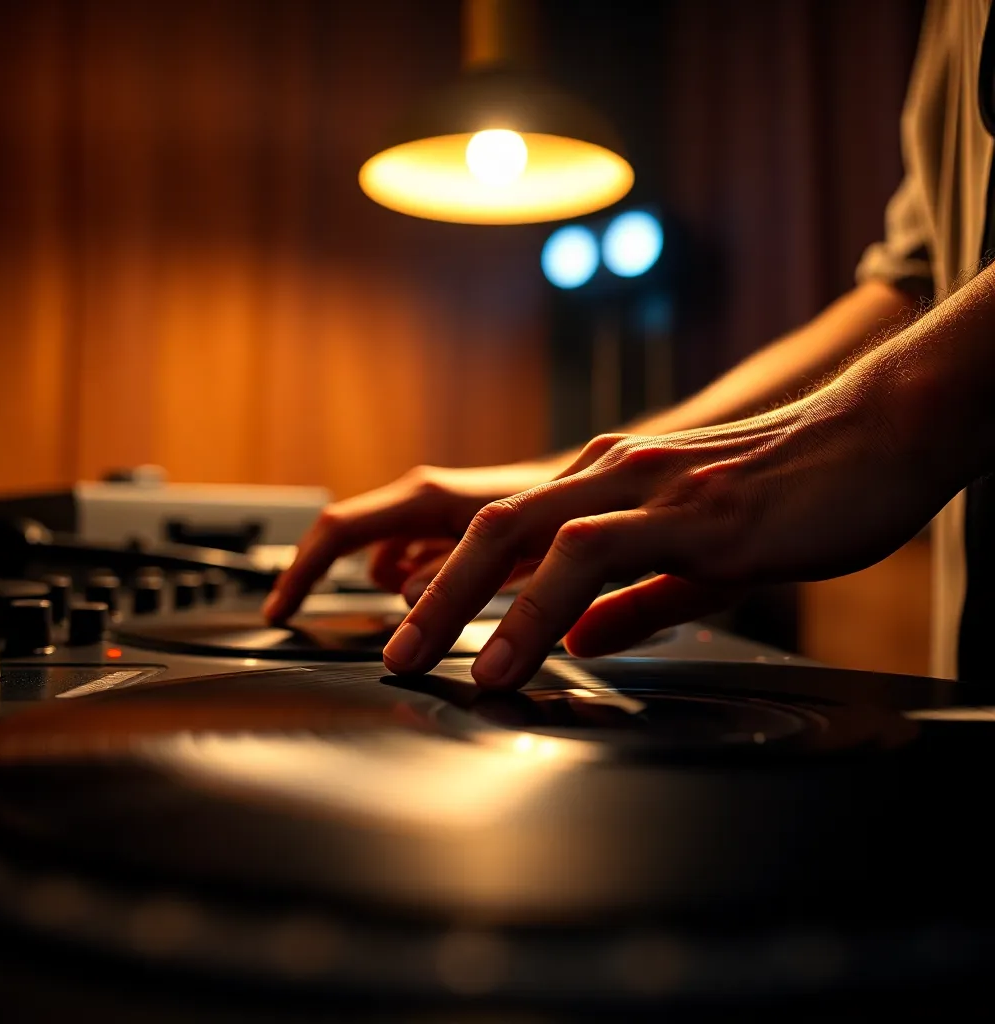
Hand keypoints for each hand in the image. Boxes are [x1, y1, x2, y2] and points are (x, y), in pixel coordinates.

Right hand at [263, 461, 558, 621]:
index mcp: (430, 500)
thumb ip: (458, 572)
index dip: (302, 572)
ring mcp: (435, 509)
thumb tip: (406, 596)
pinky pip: (408, 554)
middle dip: (324, 579)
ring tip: (385, 625)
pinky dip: (405, 580)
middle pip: (347, 539)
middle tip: (302, 620)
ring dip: (375, 584)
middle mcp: (426, 498)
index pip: (340, 531)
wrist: (592, 485)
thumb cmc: (562, 506)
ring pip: (380, 550)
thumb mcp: (513, 549)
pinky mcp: (450, 522)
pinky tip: (427, 602)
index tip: (279, 612)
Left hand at [381, 381, 952, 689]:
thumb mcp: (701, 557)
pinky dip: (543, 601)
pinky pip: (597, 552)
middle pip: (491, 525)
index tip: (416, 632)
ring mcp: (650, 486)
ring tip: (427, 660)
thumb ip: (637, 598)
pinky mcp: (695, 512)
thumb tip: (581, 639)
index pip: (508, 529)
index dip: (450, 579)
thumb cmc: (795, 494)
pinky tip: (519, 652)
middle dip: (431, 592)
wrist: (879, 439)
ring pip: (528, 533)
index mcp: (612, 482)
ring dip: (465, 599)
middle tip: (391, 653)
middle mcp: (614, 472)